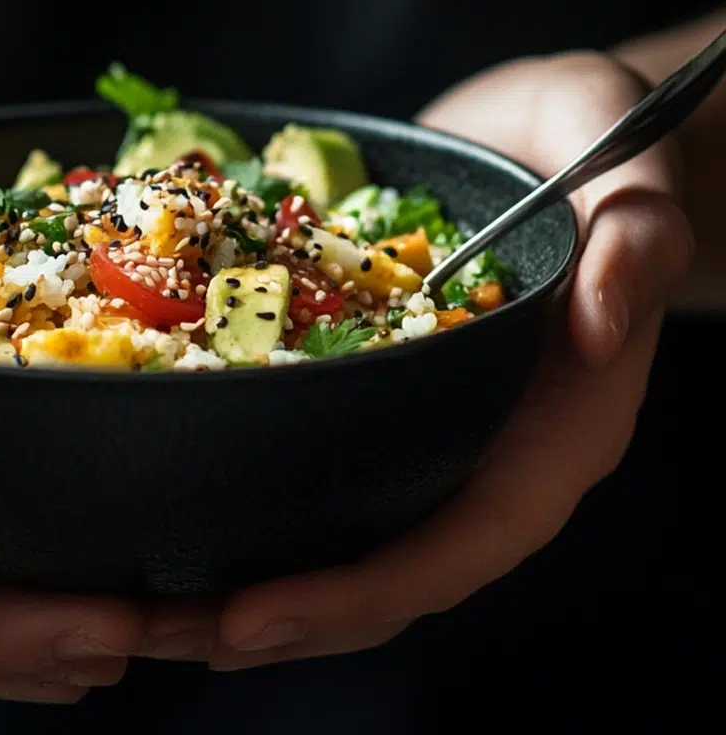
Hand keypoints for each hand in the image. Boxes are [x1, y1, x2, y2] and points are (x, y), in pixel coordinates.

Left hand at [140, 51, 692, 668]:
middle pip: (378, 575)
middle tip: (154, 633)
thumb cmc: (596, 148)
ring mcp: (423, 435)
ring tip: (137, 611)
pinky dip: (238, 508)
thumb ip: (637, 240)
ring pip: (334, 543)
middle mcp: (481, 455)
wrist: (545, 140)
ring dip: (236, 587)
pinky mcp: (371, 402)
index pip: (458, 548)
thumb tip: (602, 323)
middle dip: (269, 618)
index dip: (352, 596)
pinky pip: (306, 474)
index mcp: (551, 436)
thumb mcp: (630, 177)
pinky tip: (161, 521)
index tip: (244, 620)